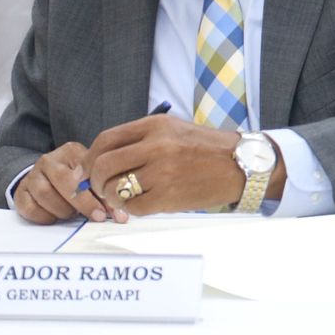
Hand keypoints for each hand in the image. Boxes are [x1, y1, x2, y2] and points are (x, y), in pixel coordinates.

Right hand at [13, 142, 117, 224]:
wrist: (44, 179)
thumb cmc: (74, 180)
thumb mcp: (90, 180)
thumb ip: (103, 193)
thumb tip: (120, 215)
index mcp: (71, 152)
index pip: (86, 170)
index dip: (99, 193)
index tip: (111, 212)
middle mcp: (49, 160)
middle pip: (64, 180)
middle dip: (84, 203)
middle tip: (96, 217)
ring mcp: (32, 175)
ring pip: (45, 194)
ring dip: (62, 210)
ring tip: (71, 214)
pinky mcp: (20, 192)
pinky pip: (29, 207)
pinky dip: (44, 216)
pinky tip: (54, 218)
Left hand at [84, 115, 282, 217]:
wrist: (243, 165)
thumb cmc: (207, 149)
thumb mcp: (175, 130)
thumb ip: (141, 140)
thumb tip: (105, 160)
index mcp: (155, 125)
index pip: (106, 140)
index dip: (91, 157)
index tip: (91, 169)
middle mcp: (156, 145)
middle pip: (104, 165)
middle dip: (95, 181)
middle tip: (100, 188)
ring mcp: (163, 171)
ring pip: (115, 188)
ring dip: (112, 197)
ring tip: (121, 198)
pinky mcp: (169, 195)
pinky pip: (134, 206)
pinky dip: (131, 209)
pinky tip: (139, 205)